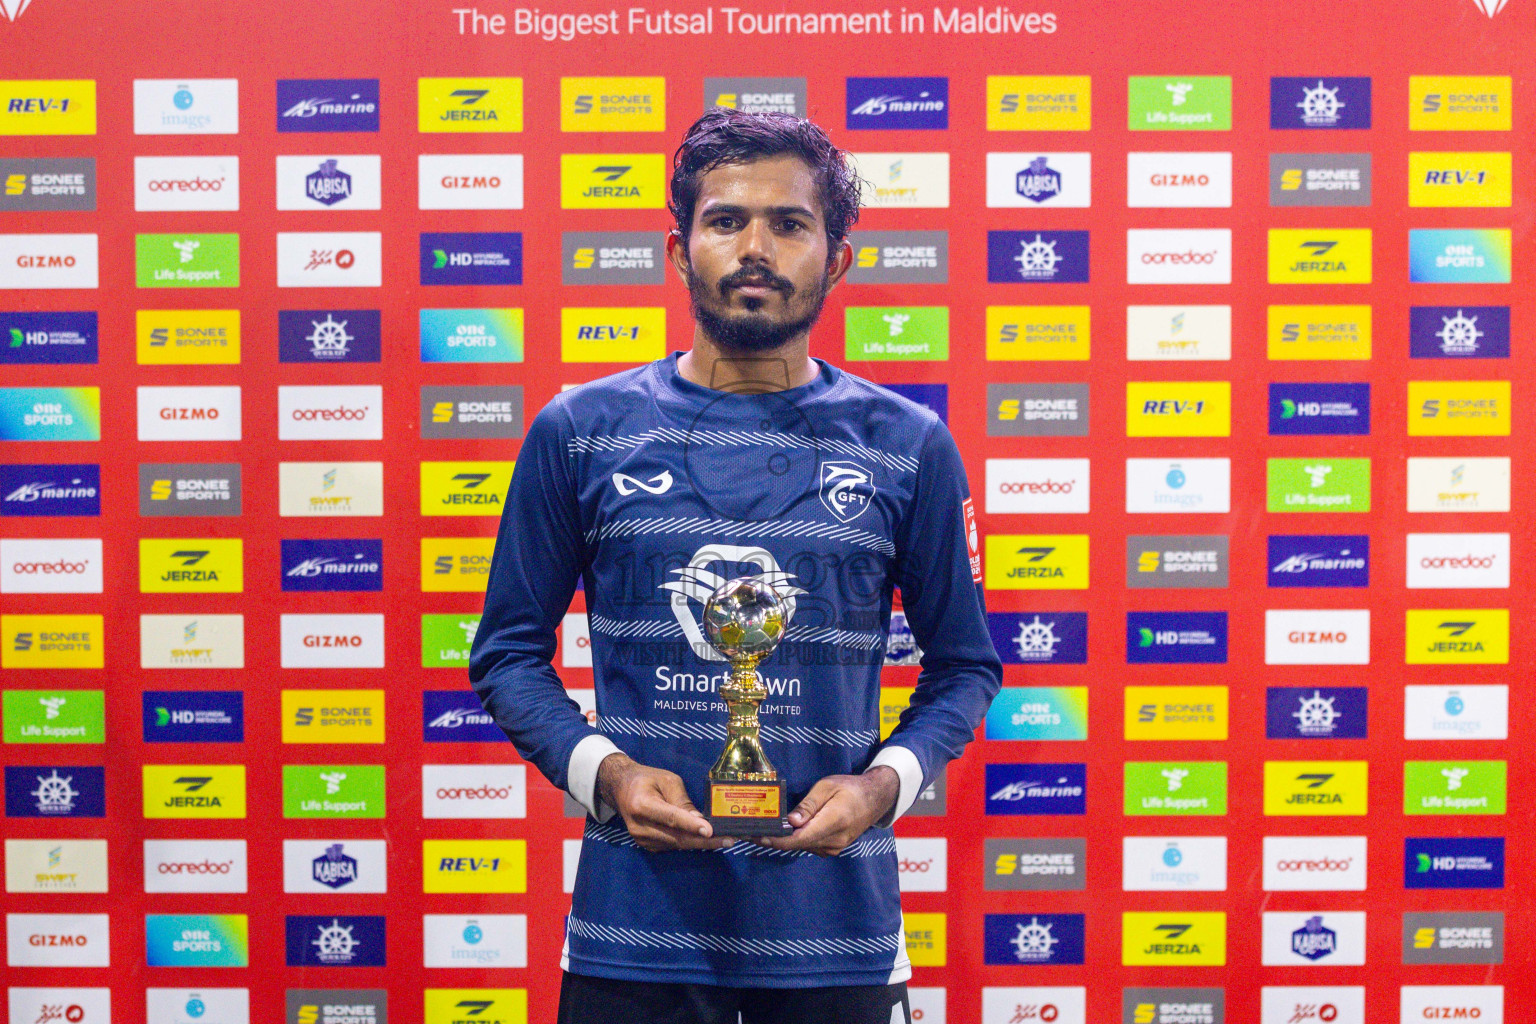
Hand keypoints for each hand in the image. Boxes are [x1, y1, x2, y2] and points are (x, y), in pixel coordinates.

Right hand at [596, 752, 734, 852]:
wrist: (621, 789)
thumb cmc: (647, 780)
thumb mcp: (667, 780)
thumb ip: (682, 801)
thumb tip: (701, 821)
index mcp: (641, 804)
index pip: (670, 817)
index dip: (690, 825)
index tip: (710, 830)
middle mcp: (639, 826)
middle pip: (677, 837)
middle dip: (705, 840)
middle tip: (729, 839)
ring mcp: (641, 839)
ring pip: (677, 844)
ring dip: (701, 843)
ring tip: (724, 839)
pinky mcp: (646, 846)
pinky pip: (673, 846)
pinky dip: (690, 842)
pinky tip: (705, 839)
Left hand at [753, 766, 899, 857]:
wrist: (875, 799)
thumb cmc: (850, 788)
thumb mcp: (827, 787)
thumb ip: (808, 805)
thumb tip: (791, 821)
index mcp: (833, 822)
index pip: (799, 838)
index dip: (776, 840)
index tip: (758, 836)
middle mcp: (834, 840)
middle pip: (797, 844)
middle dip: (774, 839)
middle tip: (751, 831)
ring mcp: (835, 847)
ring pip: (803, 846)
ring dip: (785, 839)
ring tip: (765, 828)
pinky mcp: (833, 848)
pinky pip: (810, 845)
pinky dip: (797, 839)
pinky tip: (787, 829)